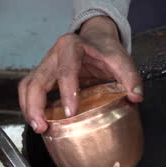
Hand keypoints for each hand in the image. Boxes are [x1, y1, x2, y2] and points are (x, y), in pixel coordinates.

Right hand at [18, 16, 142, 132]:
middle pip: (37, 80)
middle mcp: (54, 54)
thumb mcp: (122, 60)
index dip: (67, 91)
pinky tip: (39, 121)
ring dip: (29, 107)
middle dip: (36, 105)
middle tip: (43, 126)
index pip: (66, 70)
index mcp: (72, 46)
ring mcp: (46, 64)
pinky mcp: (44, 75)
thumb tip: (137, 97)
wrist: (97, 38)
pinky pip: (30, 89)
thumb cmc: (107, 50)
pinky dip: (30, 105)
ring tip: (39, 128)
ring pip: (28, 85)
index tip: (71, 112)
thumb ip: (131, 78)